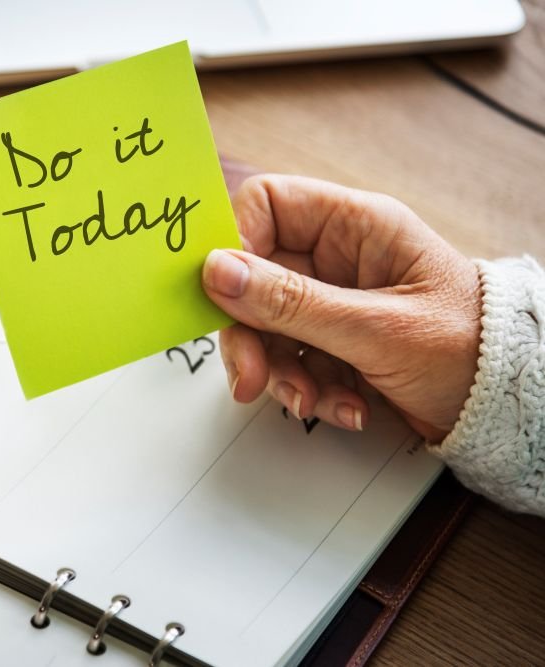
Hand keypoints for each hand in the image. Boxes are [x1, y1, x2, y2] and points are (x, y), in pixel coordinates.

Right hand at [202, 174, 481, 441]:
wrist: (506, 407)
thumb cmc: (472, 348)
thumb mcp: (376, 327)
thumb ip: (291, 302)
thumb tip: (218, 272)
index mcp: (355, 226)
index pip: (266, 205)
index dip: (235, 243)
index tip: (221, 292)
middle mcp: (337, 258)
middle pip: (254, 278)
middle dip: (250, 333)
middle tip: (251, 376)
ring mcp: (332, 301)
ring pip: (265, 325)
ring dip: (279, 371)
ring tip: (312, 400)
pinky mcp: (332, 342)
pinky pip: (290, 358)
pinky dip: (307, 388)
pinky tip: (342, 406)